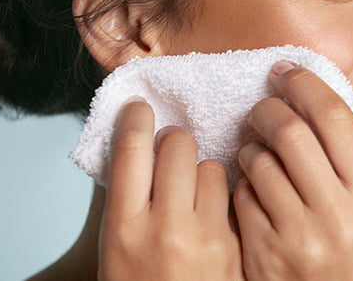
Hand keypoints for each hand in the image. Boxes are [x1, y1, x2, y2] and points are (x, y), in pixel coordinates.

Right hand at [98, 99, 243, 279]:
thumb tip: (140, 146)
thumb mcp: (117, 246)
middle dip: (174, 140)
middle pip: (176, 145)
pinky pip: (233, 193)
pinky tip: (215, 206)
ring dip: (201, 167)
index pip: (130, 151)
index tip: (140, 107)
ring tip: (194, 188)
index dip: (136, 119)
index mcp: (123, 227)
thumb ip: (129, 198)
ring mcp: (205, 237)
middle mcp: (164, 228)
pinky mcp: (235, 245)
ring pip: (210, 165)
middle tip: (171, 149)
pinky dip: (224, 191)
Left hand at [234, 62, 352, 280]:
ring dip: (252, 144)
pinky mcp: (263, 251)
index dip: (306, 84)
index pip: (334, 117)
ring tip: (258, 148)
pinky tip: (253, 182)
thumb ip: (351, 159)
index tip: (288, 72)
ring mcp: (297, 236)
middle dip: (269, 108)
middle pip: (291, 131)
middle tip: (264, 105)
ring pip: (259, 160)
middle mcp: (338, 215)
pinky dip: (243, 179)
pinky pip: (242, 194)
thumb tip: (315, 99)